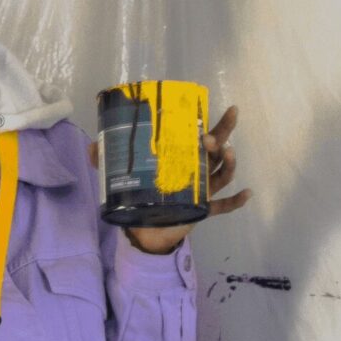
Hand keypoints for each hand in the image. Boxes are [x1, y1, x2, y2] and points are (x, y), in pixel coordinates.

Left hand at [88, 103, 251, 252]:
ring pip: (222, 174)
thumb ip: (107, 161)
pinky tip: (247, 194)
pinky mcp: (201, 211)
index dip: (216, 124)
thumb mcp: (122, 175)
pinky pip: (223, 206)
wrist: (144, 229)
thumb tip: (92, 147)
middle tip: (213, 137)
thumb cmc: (141, 195)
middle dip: (221, 139)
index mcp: (183, 158)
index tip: (228, 111)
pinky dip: (236, 201)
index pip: (203, 136)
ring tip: (228, 153)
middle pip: (218, 151)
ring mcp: (202, 191)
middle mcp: (197, 171)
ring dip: (229, 164)